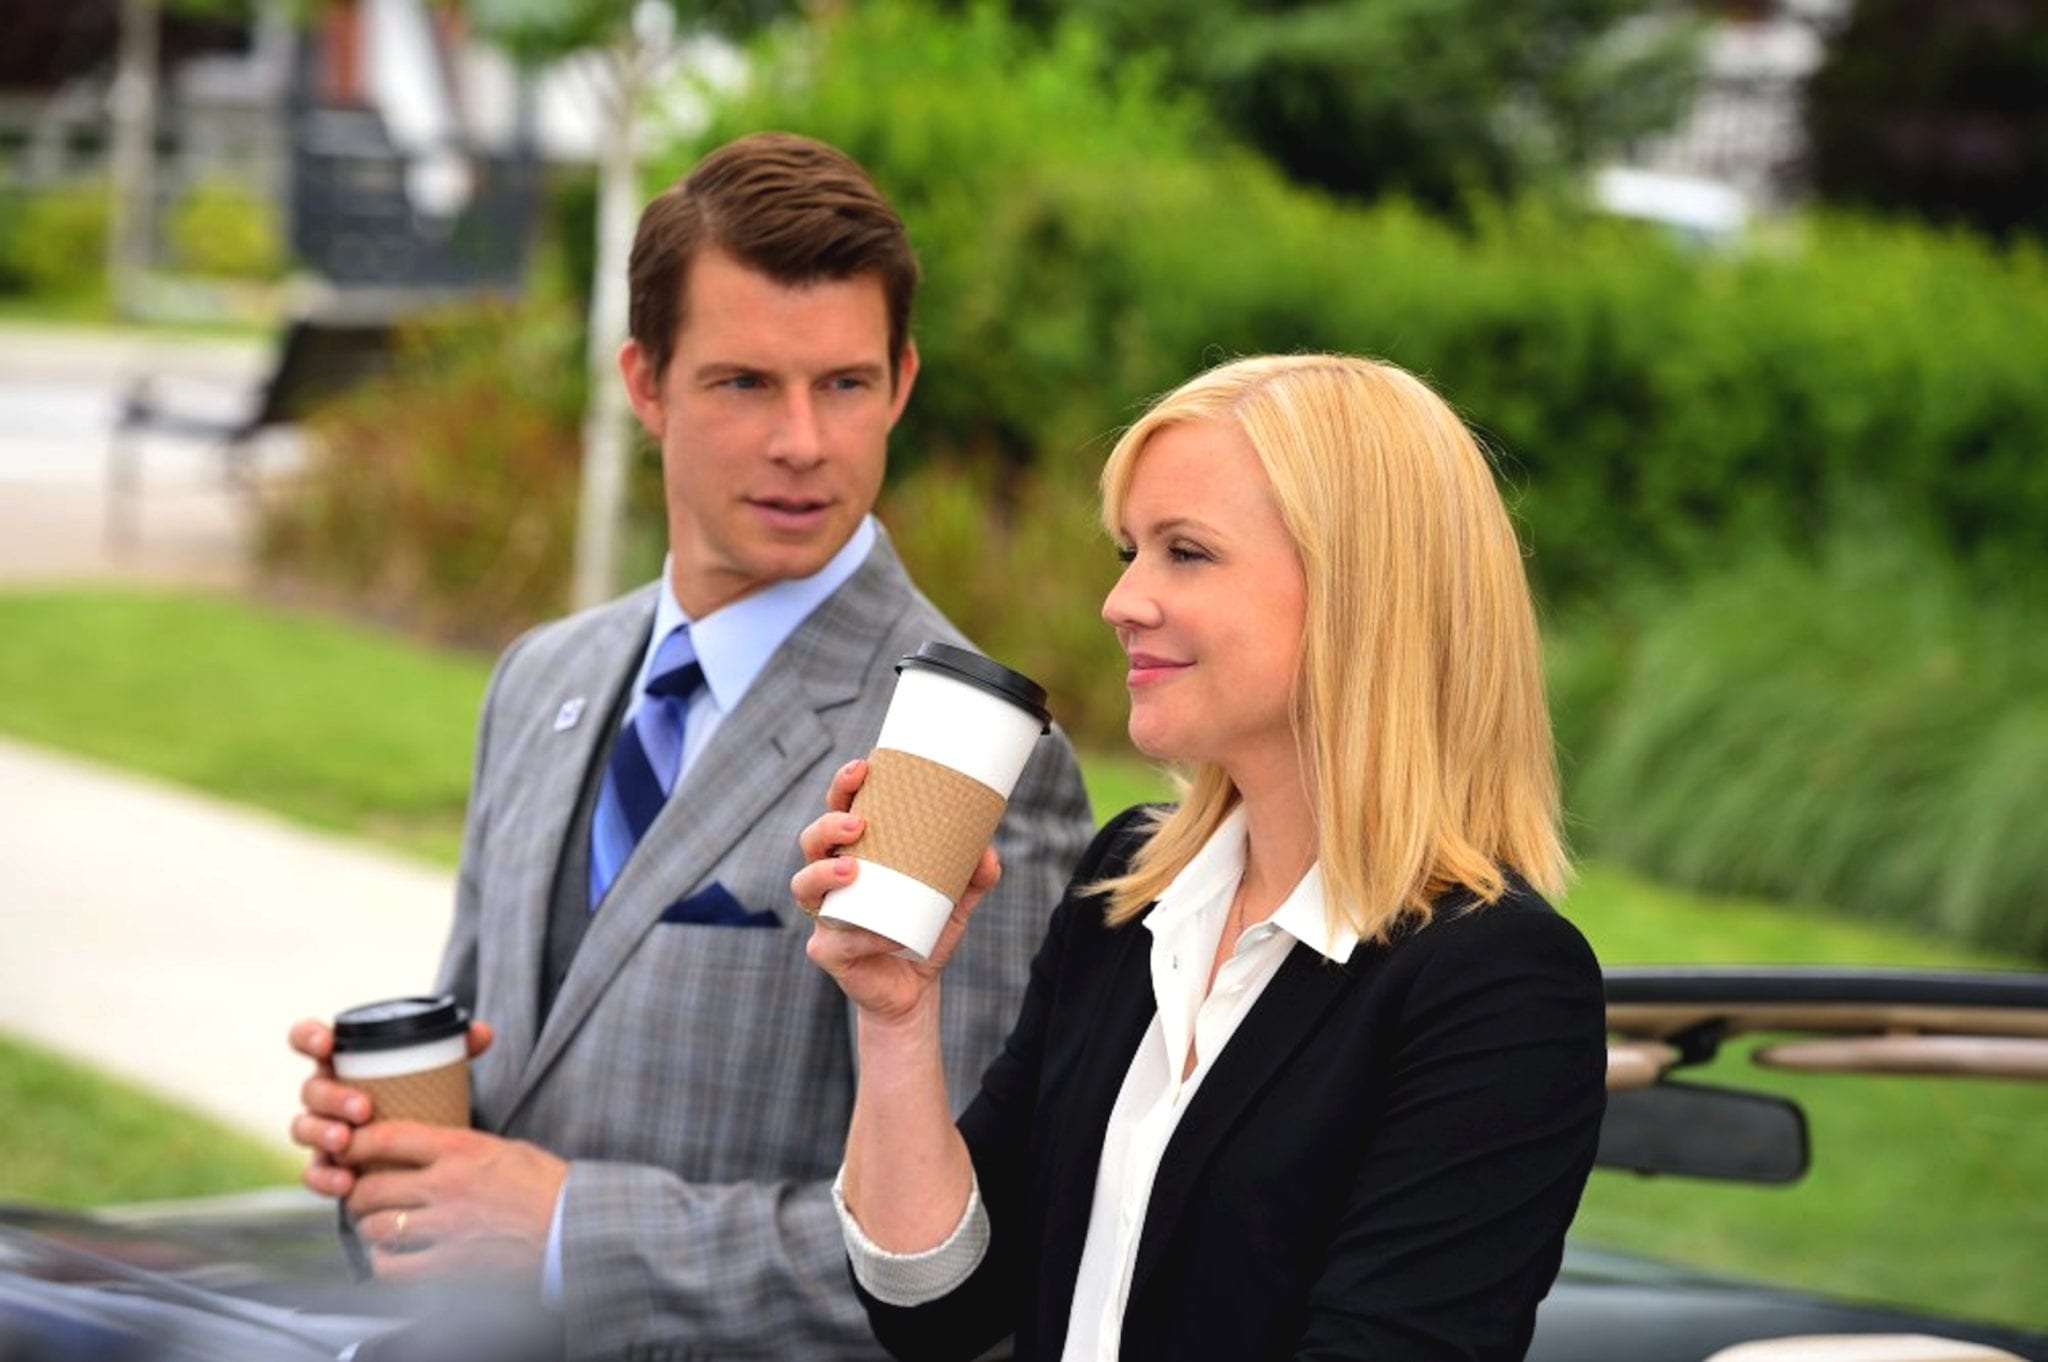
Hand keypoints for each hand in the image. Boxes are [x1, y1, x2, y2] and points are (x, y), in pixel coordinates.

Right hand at [286, 1016, 492, 1199]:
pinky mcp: (325, 1164)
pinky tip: (346, 1182)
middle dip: (332, 1098)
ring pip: (304, 1128)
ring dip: (322, 1134)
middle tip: (363, 1108)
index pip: (307, 1039)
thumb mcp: (436, 1069)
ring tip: (347, 1142)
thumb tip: (483, 1032)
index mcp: (340, 1061)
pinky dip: (325, 1177)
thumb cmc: (419, 1093)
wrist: (419, 1145)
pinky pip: (313, 1172)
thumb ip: (456, 1047)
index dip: (309, 1036)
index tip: (327, 1044)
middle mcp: (324, 1093)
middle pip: (311, 1090)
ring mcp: (320, 1129)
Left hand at [340, 1123, 565, 1283]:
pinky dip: (384, 1263)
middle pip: (370, 1186)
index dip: (356, 1143)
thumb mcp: (503, 1148)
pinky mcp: (451, 1264)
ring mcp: (447, 1227)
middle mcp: (447, 1185)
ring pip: (376, 1227)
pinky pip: (393, 1267)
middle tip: (359, 1195)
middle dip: (356, 1193)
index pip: (388, 1137)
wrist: (576, 1227)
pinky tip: (391, 1258)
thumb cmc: (548, 1187)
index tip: (347, 1148)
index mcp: (461, 1148)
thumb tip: (425, 1150)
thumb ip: (459, 1148)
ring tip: (376, 1226)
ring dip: (369, 1228)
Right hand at [793, 758, 1001, 1023]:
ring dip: (823, 873)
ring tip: (853, 868)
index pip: (840, 811)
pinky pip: (835, 940)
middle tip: (859, 823)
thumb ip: (976, 874)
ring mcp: (824, 915)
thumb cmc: (925, 930)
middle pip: (812, 841)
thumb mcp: (957, 900)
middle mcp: (830, 880)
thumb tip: (988, 850)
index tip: (863, 768)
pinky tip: (885, 935)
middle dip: (828, 824)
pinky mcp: (828, 951)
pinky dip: (862, 936)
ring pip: (803, 885)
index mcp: (857, 855)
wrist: (915, 990)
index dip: (843, 787)